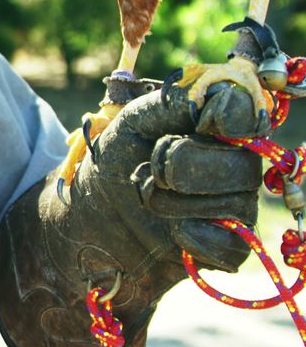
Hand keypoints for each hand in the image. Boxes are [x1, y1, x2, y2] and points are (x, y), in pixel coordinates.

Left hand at [87, 81, 263, 272]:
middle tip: (150, 166)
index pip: (251, 115)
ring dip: (172, 201)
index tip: (200, 121)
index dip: (230, 117)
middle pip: (242, 166)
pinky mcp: (230, 247)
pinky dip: (190, 236)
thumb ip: (171, 102)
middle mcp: (241, 165)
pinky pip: (231, 248)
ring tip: (147, 194)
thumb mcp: (133, 119)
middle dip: (180, 165)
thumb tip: (215, 99)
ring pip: (234, 205)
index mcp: (222, 127)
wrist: (95, 209)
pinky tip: (170, 229)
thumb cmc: (119, 157)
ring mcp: (239, 208)